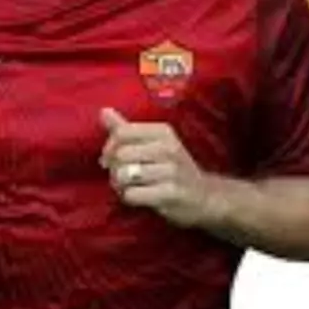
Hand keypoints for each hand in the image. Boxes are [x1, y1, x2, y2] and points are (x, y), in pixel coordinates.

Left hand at [100, 107, 211, 227]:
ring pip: (124, 175)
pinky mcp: (171, 193)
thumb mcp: (152, 144)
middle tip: (121, 176)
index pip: (122, 132)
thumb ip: (126, 129)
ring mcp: (171, 171)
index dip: (109, 148)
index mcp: (163, 131)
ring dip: (120, 184)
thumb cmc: (171, 167)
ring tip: (129, 186)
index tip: (110, 158)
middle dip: (113, 169)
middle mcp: (168, 147)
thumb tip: (103, 111)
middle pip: (120, 154)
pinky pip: (132, 195)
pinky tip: (138, 196)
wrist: (204, 196)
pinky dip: (129, 198)